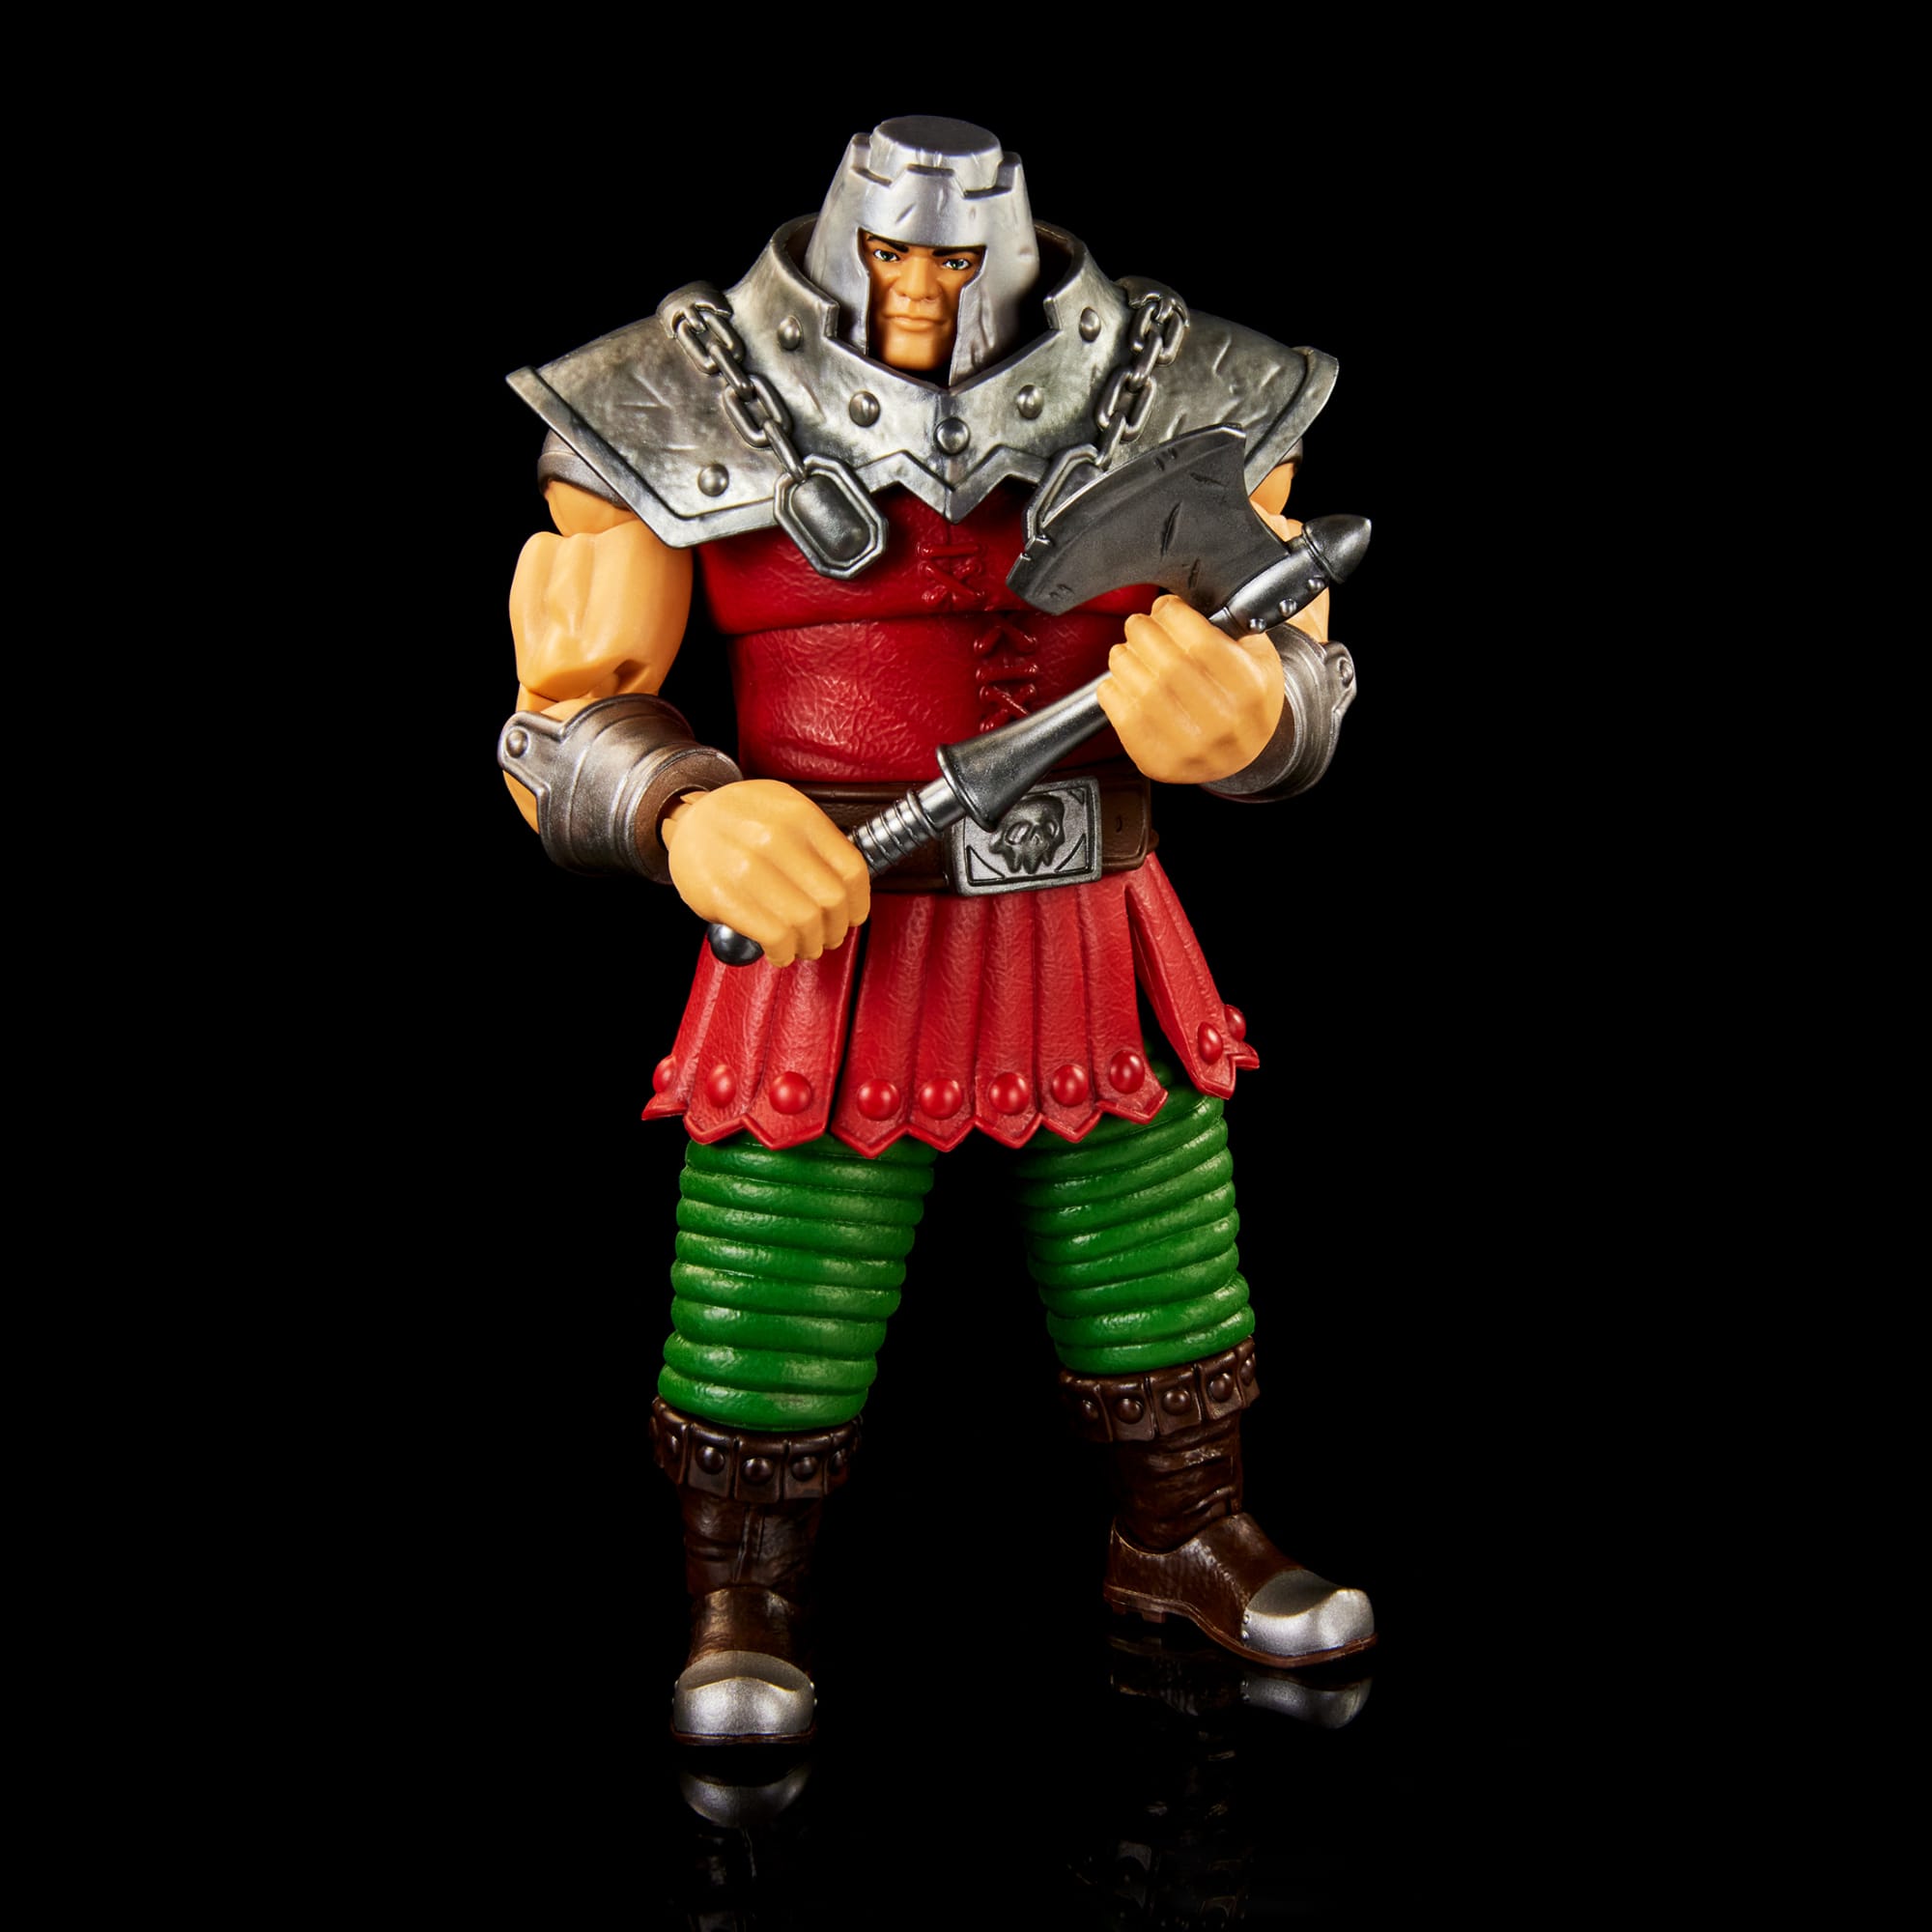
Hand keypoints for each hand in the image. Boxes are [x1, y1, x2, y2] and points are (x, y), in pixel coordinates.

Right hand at [662, 781, 870, 968]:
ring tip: (806, 946)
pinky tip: (781, 951)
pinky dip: (785, 952)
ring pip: (805, 923)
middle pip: (831, 901)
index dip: (859, 903)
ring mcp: (747, 867)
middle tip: (830, 935)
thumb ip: (819, 841)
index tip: (854, 915)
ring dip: (812, 944)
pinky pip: (773, 936)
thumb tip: (851, 888)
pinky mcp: (723, 896)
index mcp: (799, 816)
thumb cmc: (740, 819)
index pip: (851, 871)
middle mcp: (775, 838)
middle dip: (836, 929)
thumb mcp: (785, 809)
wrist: (687, 821)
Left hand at [1096, 595, 1286, 785]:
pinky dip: (1113, 688)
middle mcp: (1220, 721)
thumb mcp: (1259, 657)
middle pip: (1166, 663)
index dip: (1173, 615)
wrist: (1243, 756)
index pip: (1200, 641)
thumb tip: (1180, 604)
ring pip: (1139, 687)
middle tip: (1140, 626)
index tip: (1165, 608)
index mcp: (1248, 689)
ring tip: (1130, 651)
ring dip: (1124, 658)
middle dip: (1143, 632)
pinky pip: (1120, 715)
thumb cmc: (1246, 700)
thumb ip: (1229, 627)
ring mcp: (1188, 746)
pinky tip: (1124, 680)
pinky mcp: (1158, 762)